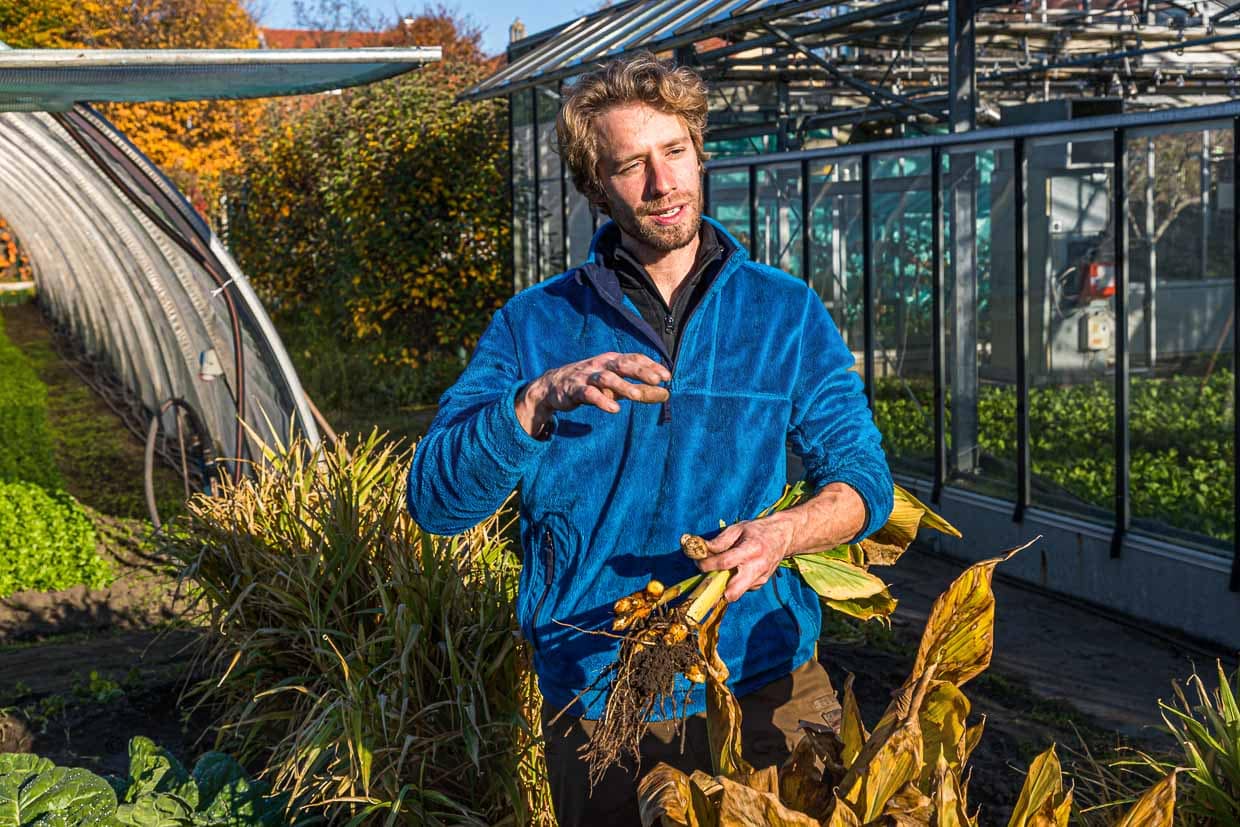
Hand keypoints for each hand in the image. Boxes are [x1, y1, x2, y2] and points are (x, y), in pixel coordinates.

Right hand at [515, 351, 670, 436]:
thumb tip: (666, 394)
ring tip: (637, 395)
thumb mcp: (617, 386)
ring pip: (607, 378)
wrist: (553, 387)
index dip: (651, 366)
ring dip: (623, 385)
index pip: (634, 358)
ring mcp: (587, 376)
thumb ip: (641, 390)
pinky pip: (589, 394)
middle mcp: (601, 365)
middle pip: (623, 364)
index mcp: (612, 360)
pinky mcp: (574, 390)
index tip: (667, 376)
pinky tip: (614, 409)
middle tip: (657, 380)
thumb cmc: (591, 384)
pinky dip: (602, 400)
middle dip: (640, 371)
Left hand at [696, 514, 795, 601]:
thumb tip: (700, 550)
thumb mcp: (737, 529)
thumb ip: (719, 541)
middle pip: (733, 592)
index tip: (698, 563)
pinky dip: (735, 582)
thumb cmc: (758, 530)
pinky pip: (743, 588)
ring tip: (720, 574)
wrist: (783, 535)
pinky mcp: (762, 583)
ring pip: (737, 593)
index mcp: (750, 549)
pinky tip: (737, 571)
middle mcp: (757, 567)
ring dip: (725, 587)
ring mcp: (761, 577)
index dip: (707, 565)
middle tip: (708, 582)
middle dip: (717, 592)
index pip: (724, 562)